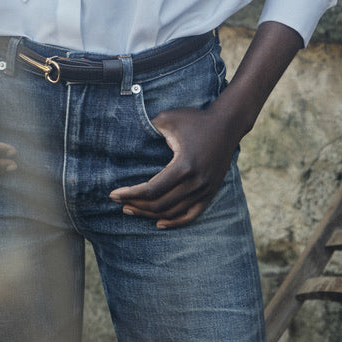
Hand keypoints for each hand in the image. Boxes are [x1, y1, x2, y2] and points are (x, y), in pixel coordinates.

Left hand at [109, 102, 239, 228]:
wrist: (227, 125)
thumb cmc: (195, 119)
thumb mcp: (169, 118)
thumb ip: (149, 127)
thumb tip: (129, 136)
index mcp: (183, 166)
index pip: (151, 190)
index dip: (130, 194)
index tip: (114, 194)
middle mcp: (195, 182)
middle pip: (160, 204)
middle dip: (136, 205)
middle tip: (120, 202)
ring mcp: (204, 190)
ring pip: (173, 212)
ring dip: (150, 214)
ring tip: (132, 209)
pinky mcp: (211, 192)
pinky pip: (191, 215)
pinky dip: (175, 222)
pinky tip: (159, 222)